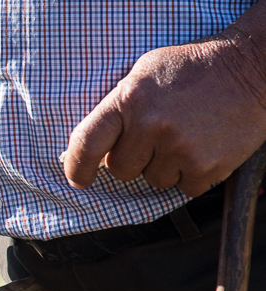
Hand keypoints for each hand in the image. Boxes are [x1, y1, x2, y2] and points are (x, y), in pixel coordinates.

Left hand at [62, 28, 265, 196]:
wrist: (252, 68)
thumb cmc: (194, 69)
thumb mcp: (145, 73)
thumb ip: (117, 108)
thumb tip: (88, 148)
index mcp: (130, 98)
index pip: (87, 142)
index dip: (76, 167)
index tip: (77, 179)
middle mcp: (151, 124)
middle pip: (120, 169)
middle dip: (133, 160)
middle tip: (157, 137)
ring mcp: (180, 147)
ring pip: (153, 180)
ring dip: (165, 166)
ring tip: (186, 136)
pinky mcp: (207, 166)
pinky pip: (184, 188)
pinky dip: (192, 174)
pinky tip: (203, 147)